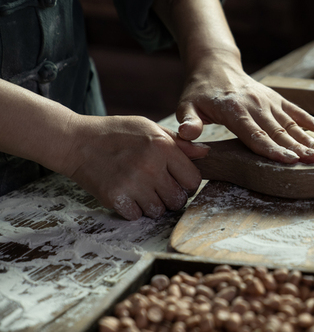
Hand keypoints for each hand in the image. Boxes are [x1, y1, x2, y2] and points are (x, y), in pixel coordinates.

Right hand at [61, 115, 209, 219]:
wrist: (76, 141)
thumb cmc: (117, 133)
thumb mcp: (150, 128)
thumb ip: (179, 143)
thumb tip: (206, 152)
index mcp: (163, 147)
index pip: (193, 180)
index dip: (188, 183)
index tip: (178, 180)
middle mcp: (150, 167)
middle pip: (178, 200)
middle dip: (172, 197)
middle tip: (160, 188)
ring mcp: (132, 184)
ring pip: (159, 211)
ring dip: (154, 205)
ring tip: (143, 190)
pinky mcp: (115, 198)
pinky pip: (137, 216)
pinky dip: (134, 210)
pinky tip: (128, 194)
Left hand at [175, 49, 313, 163]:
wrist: (215, 66)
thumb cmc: (199, 92)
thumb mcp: (186, 105)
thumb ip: (188, 121)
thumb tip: (186, 135)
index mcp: (235, 111)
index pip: (255, 135)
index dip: (272, 149)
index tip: (288, 160)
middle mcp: (255, 105)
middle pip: (278, 131)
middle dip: (297, 147)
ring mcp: (267, 101)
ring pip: (289, 123)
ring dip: (305, 138)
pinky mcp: (274, 98)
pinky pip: (293, 109)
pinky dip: (307, 119)